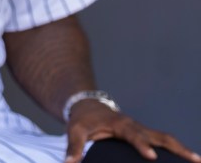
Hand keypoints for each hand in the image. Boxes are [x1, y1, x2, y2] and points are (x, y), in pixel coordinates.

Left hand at [65, 100, 200, 162]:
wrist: (87, 106)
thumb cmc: (82, 119)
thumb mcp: (75, 130)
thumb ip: (74, 147)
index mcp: (119, 124)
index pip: (133, 135)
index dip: (141, 145)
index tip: (151, 156)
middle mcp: (134, 126)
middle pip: (159, 136)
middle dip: (177, 147)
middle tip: (194, 159)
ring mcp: (141, 130)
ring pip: (165, 138)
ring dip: (181, 149)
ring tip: (198, 161)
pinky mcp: (143, 134)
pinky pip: (162, 141)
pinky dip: (175, 150)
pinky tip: (186, 160)